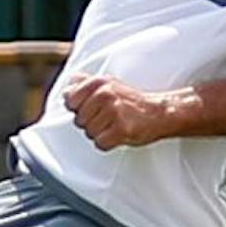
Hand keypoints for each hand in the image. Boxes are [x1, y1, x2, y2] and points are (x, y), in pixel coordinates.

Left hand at [62, 71, 191, 149]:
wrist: (159, 112)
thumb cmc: (131, 101)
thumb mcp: (107, 84)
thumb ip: (84, 84)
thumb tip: (66, 90)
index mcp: (98, 82)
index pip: (69, 100)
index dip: (79, 108)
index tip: (92, 108)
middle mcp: (105, 94)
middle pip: (78, 120)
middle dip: (91, 123)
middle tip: (108, 118)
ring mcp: (113, 112)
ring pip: (89, 133)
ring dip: (100, 133)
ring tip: (115, 125)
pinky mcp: (121, 129)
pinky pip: (100, 144)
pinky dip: (108, 143)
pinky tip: (119, 134)